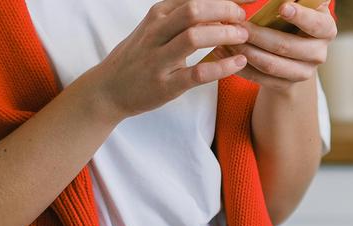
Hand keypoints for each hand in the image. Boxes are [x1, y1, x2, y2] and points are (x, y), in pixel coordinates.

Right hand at [83, 0, 253, 120]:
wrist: (108, 89)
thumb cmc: (139, 56)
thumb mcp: (155, 28)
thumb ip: (180, 17)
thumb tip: (216, 9)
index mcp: (157, 14)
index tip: (244, 2)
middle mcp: (156, 32)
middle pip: (193, 10)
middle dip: (223, 10)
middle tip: (243, 17)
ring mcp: (159, 59)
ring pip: (194, 38)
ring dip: (224, 35)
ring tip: (243, 36)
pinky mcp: (166, 85)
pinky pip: (197, 73)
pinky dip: (221, 67)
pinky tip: (238, 62)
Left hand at [230, 2, 337, 91]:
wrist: (292, 51)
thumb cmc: (291, 20)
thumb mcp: (296, 7)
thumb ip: (291, 1)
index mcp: (326, 29)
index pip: (317, 24)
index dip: (301, 16)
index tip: (283, 7)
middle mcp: (319, 53)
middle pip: (287, 47)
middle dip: (259, 35)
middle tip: (238, 25)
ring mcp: (304, 72)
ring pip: (271, 65)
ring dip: (247, 52)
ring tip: (229, 40)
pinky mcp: (287, 85)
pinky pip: (260, 79)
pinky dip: (241, 66)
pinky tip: (226, 53)